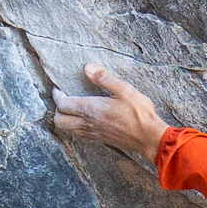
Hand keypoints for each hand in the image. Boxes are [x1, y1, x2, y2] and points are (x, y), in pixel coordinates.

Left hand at [49, 65, 174, 169]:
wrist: (149, 137)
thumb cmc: (139, 113)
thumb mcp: (124, 89)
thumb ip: (104, 78)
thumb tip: (88, 67)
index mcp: (91, 109)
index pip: (63, 105)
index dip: (57, 96)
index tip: (59, 89)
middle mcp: (88, 123)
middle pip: (60, 121)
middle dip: (57, 110)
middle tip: (64, 99)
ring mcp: (93, 133)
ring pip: (68, 130)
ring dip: (65, 119)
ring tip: (72, 109)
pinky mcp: (99, 140)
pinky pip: (79, 135)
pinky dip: (75, 127)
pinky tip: (84, 120)